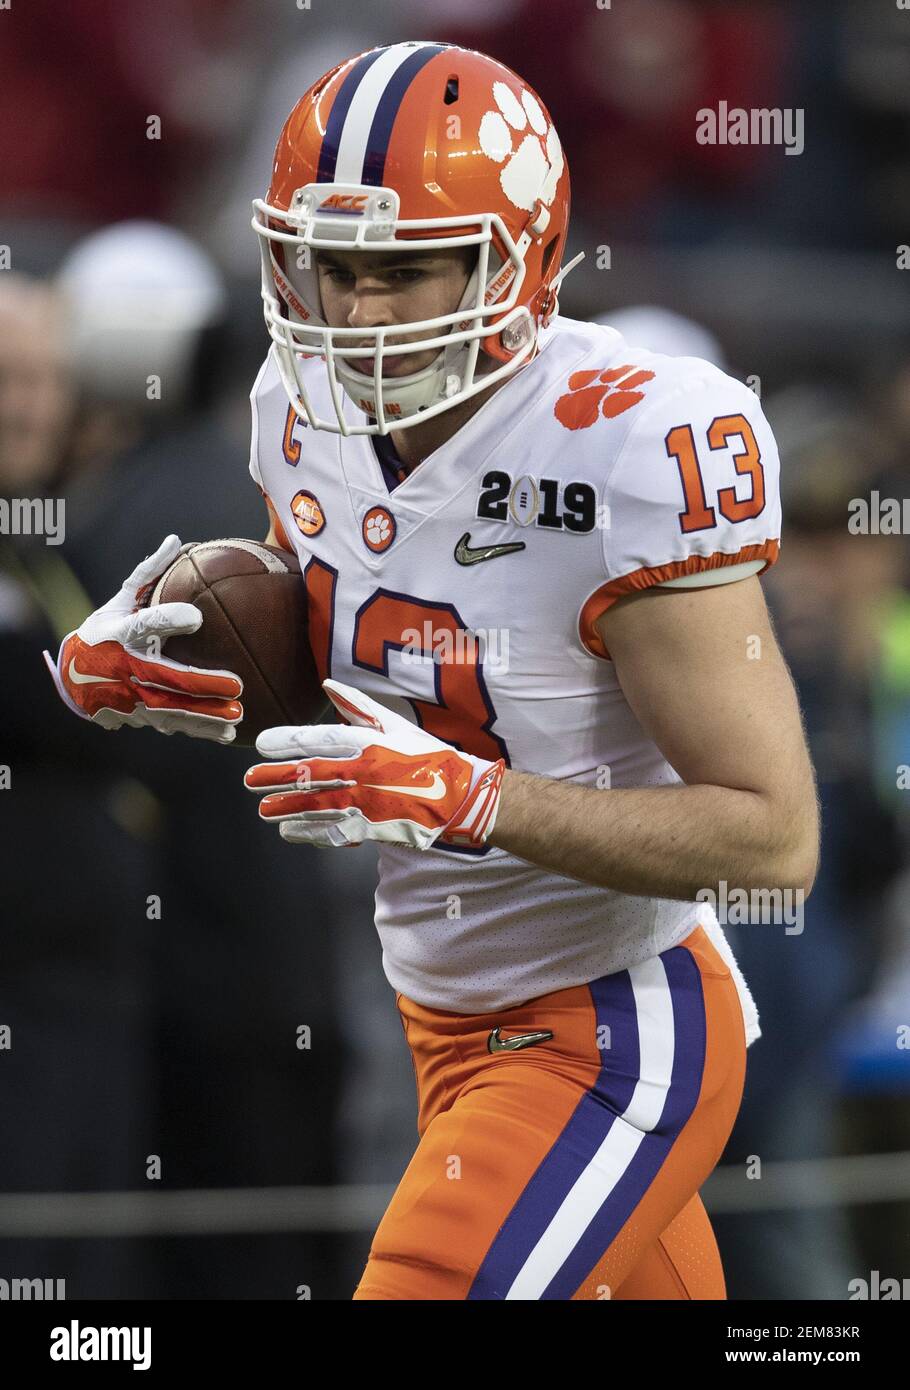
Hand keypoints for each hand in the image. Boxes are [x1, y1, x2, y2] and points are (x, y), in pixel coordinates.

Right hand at [43, 534, 242, 742]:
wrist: (72, 676)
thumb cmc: (103, 631)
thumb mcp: (118, 601)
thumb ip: (148, 573)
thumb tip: (175, 540)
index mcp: (120, 635)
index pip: (144, 625)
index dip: (168, 620)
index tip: (196, 618)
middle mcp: (124, 669)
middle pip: (165, 679)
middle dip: (201, 685)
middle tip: (237, 685)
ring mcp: (130, 698)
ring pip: (171, 711)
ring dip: (206, 716)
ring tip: (237, 716)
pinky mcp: (138, 717)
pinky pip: (171, 725)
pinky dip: (199, 731)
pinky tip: (226, 734)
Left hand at [244, 678, 504, 848]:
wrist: (459, 795)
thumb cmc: (425, 755)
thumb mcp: (395, 723)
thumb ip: (358, 705)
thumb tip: (328, 684)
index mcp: (369, 741)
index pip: (320, 739)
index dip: (288, 740)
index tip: (262, 743)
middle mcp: (365, 771)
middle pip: (311, 774)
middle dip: (276, 777)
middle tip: (250, 780)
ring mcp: (368, 802)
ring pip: (316, 805)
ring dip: (285, 808)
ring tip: (263, 809)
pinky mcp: (373, 828)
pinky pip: (333, 830)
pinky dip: (309, 831)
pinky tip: (289, 830)